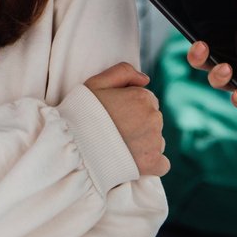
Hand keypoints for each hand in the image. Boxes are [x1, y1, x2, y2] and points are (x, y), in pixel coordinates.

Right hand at [84, 62, 168, 176]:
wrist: (75, 147)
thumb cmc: (82, 113)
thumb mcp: (96, 83)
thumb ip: (123, 72)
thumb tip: (145, 79)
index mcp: (143, 97)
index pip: (146, 101)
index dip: (130, 108)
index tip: (114, 116)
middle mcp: (154, 117)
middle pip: (152, 121)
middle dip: (138, 125)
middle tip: (115, 132)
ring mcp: (155, 141)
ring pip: (156, 141)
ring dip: (144, 144)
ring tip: (119, 148)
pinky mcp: (153, 163)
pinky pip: (161, 164)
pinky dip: (151, 164)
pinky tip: (132, 162)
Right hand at [185, 0, 236, 113]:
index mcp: (236, 41)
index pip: (208, 42)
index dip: (197, 42)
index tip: (197, 37)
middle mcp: (236, 62)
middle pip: (206, 63)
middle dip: (197, 58)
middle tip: (203, 48)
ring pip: (220, 83)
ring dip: (217, 77)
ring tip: (227, 68)